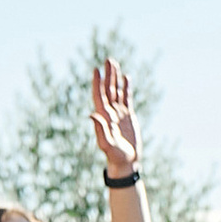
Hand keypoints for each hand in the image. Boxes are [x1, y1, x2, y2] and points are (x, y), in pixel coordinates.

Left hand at [88, 55, 141, 181]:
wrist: (126, 161)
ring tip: (115, 64)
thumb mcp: (106, 143)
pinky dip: (126, 88)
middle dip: (108, 75)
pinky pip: (127, 98)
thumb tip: (92, 114)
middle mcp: (109, 112)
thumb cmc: (114, 155)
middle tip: (109, 60)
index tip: (96, 70)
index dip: (97, 82)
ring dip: (116, 78)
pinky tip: (127, 78)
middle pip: (108, 89)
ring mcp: (119, 113)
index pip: (99, 95)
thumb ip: (99, 129)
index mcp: (103, 116)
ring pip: (117, 91)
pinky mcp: (128, 116)